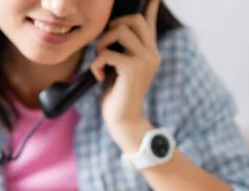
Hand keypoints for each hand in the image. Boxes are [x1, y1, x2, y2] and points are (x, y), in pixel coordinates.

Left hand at [91, 0, 160, 151]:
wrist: (124, 121)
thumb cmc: (118, 96)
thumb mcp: (121, 69)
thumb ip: (121, 50)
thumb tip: (114, 31)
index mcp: (150, 52)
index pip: (149, 21)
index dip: (148, 6)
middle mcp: (151, 53)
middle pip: (133, 19)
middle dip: (112, 27)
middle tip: (103, 47)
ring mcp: (144, 60)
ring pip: (120, 30)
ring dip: (102, 43)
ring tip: (100, 61)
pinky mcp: (132, 69)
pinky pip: (108, 52)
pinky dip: (97, 63)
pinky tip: (98, 76)